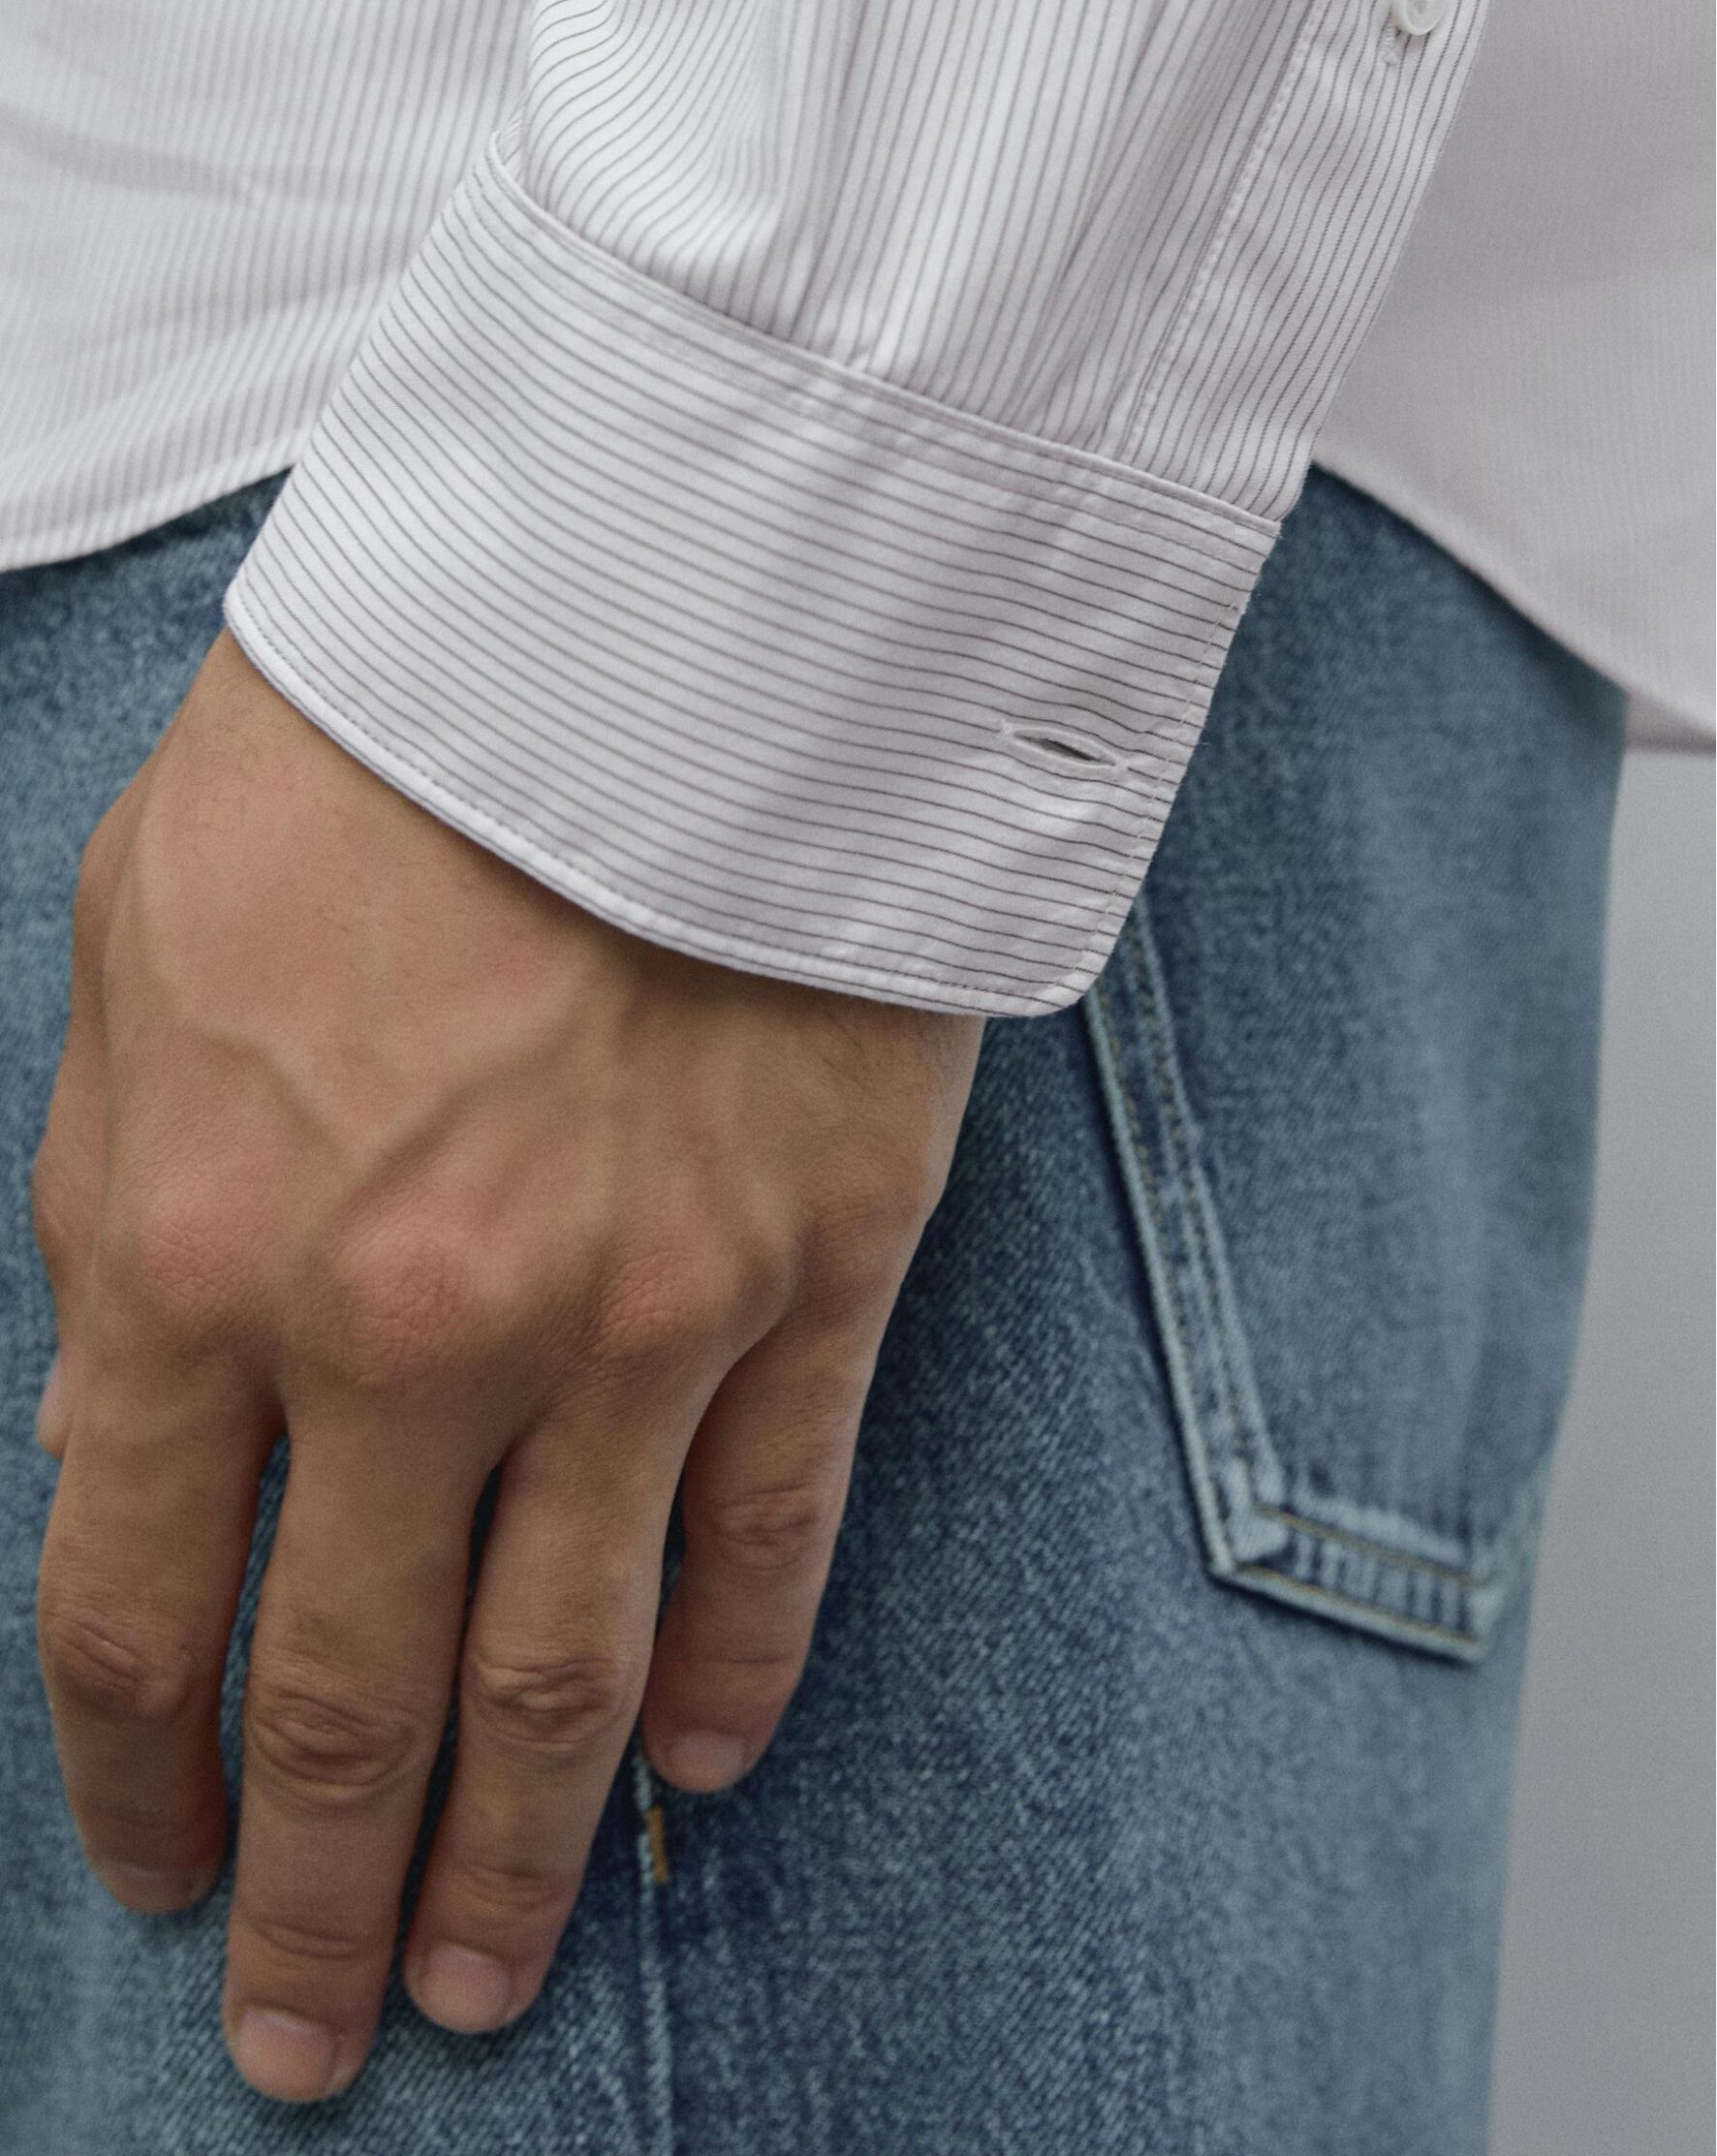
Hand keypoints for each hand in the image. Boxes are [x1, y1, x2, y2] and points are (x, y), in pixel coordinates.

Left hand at [30, 631, 981, 2103]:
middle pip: (355, 1701)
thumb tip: (139, 1410)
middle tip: (312, 2037)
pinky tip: (685, 1774)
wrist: (651, 608)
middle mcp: (411, 1337)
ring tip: (483, 1991)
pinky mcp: (811, 1272)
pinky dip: (728, 1677)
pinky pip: (771, 1535)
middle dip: (319, 1897)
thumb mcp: (135, 954)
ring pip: (565, 1675)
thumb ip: (120, 1208)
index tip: (155, 1866)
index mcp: (197, 1250)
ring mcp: (634, 1322)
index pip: (129, 1607)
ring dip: (512, 1861)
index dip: (133, 1775)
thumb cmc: (366, 754)